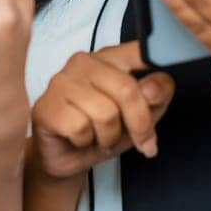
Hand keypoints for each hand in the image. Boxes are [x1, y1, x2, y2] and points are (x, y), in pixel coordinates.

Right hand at [31, 42, 174, 178]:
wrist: (66, 158)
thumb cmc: (104, 131)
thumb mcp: (142, 115)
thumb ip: (156, 96)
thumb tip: (153, 90)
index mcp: (110, 57)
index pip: (141, 52)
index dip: (158, 71)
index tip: (163, 92)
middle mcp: (84, 62)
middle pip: (127, 90)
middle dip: (139, 124)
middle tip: (142, 141)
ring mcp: (61, 81)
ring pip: (105, 113)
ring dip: (109, 136)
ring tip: (100, 137)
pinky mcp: (46, 105)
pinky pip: (80, 127)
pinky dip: (85, 142)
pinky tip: (78, 139)